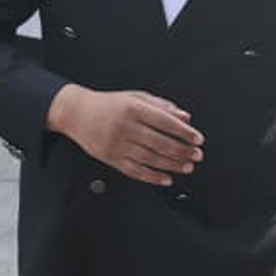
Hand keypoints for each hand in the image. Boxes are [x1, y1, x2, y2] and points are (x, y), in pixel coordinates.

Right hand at [47, 86, 204, 186]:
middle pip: (160, 142)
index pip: (165, 122)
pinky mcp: (111, 158)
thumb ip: (161, 106)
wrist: (77, 113)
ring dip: (172, 165)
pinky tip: (166, 179)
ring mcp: (117, 144)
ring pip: (150, 159)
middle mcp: (125, 127)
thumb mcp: (135, 97)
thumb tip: (184, 117)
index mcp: (133, 108)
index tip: (197, 138)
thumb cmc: (108, 105)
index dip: (184, 132)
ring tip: (187, 166)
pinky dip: (152, 177)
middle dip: (182, 151)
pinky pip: (135, 171)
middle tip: (196, 154)